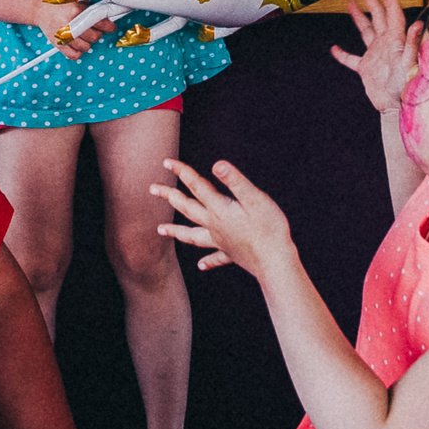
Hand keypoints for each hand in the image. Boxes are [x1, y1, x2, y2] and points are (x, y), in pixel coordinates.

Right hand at [33, 0, 111, 58]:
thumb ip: (90, 5)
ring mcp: (63, 36)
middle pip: (95, 36)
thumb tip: (107, 12)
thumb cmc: (60, 3)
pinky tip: (77, 44)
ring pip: (86, 47)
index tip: (111, 27)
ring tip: (83, 35)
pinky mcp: (58, 45)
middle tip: (93, 28)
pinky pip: (75, 55)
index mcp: (76, 10)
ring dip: (87, 42)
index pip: (100, 22)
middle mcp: (70, 24)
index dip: (109, 26)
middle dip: (97, 33)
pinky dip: (78, 52)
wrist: (40, 9)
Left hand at [152, 158, 296, 279]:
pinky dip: (208, 261)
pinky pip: (216, 258)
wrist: (275, 262)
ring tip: (160, 230)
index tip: (166, 162)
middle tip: (153, 188)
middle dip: (169, 197)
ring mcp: (222, 242)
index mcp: (219, 209)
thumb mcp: (255, 198)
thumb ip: (235, 181)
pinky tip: (201, 266)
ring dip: (176, 231)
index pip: (196, 186)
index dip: (181, 172)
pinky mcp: (232, 254)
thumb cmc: (269, 229)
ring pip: (192, 235)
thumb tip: (216, 164)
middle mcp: (215, 225)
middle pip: (187, 208)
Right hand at [329, 0, 420, 112]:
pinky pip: (352, 59)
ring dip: (359, 17)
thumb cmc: (406, 88)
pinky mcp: (367, 69)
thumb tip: (418, 24)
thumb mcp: (410, 64)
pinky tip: (335, 49)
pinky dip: (343, 54)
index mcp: (395, 40)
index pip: (393, 12)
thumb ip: (412, 44)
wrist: (397, 109)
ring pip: (366, 31)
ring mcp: (375, 56)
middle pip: (378, 16)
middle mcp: (386, 44)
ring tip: (351, 3)